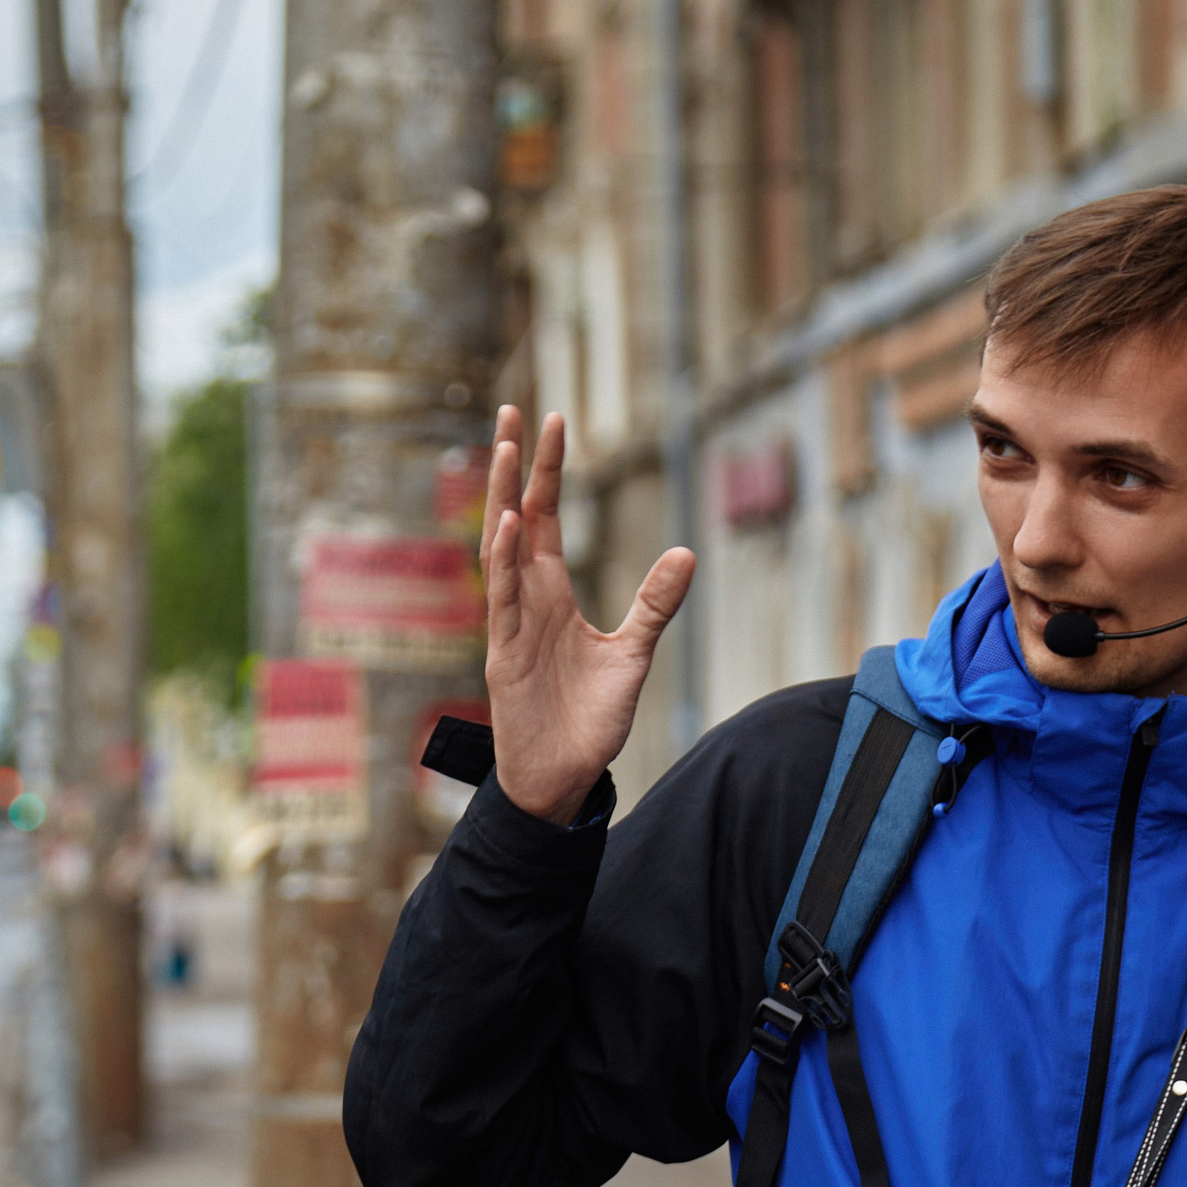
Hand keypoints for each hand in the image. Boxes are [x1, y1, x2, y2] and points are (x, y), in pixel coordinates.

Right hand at [480, 407, 695, 823]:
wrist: (564, 777)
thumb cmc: (589, 719)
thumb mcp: (633, 653)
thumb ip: (654, 603)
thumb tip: (685, 551)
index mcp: (551, 593)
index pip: (545, 517)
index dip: (547, 470)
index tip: (552, 420)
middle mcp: (526, 599)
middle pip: (516, 517)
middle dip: (514, 465)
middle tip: (512, 409)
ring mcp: (511, 624)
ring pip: (501, 549)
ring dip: (502, 497)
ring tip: (504, 447)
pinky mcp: (504, 655)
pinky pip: (501, 601)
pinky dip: (504, 562)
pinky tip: (507, 523)